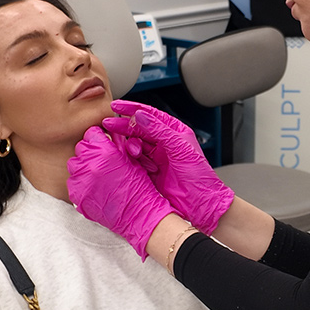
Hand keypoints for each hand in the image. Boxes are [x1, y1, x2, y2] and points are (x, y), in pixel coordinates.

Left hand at [67, 126, 174, 258]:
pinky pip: (73, 182)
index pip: (91, 134)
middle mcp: (90, 164)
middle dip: (90, 152)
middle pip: (81, 148)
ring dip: (84, 168)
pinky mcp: (76, 195)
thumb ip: (118, 145)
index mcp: (105, 151)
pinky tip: (94, 189)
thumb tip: (109, 134)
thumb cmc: (139, 188)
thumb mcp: (133, 160)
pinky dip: (81, 184)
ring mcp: (81, 180)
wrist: (138, 215)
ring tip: (98, 177)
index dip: (98, 138)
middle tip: (102, 162)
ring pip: (74, 165)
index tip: (102, 144)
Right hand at [105, 101, 233, 234]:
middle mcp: (165, 142)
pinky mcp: (150, 170)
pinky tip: (127, 158)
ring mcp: (157, 156)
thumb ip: (160, 131)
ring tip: (128, 150)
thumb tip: (140, 116)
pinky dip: (129, 158)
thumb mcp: (180, 149)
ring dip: (129, 144)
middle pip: (140, 128)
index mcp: (175, 131)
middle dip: (124, 126)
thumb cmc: (199, 176)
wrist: (200, 203)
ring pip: (136, 144)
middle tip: (109, 124)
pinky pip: (134, 160)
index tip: (116, 106)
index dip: (132, 109)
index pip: (151, 115)